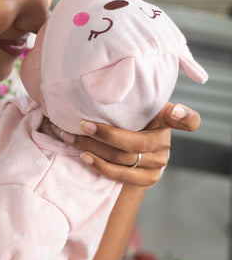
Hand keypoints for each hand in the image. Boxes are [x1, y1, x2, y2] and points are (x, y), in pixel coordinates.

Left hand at [56, 101, 200, 185]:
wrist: (124, 150)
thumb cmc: (122, 119)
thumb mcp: (128, 107)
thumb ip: (125, 99)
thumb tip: (99, 81)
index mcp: (164, 119)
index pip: (187, 119)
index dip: (184, 116)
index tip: (175, 111)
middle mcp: (165, 141)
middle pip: (139, 142)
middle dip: (107, 134)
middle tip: (82, 125)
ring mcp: (159, 162)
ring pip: (125, 158)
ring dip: (93, 148)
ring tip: (71, 138)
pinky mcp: (149, 178)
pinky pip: (123, 175)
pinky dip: (100, 166)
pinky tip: (84, 156)